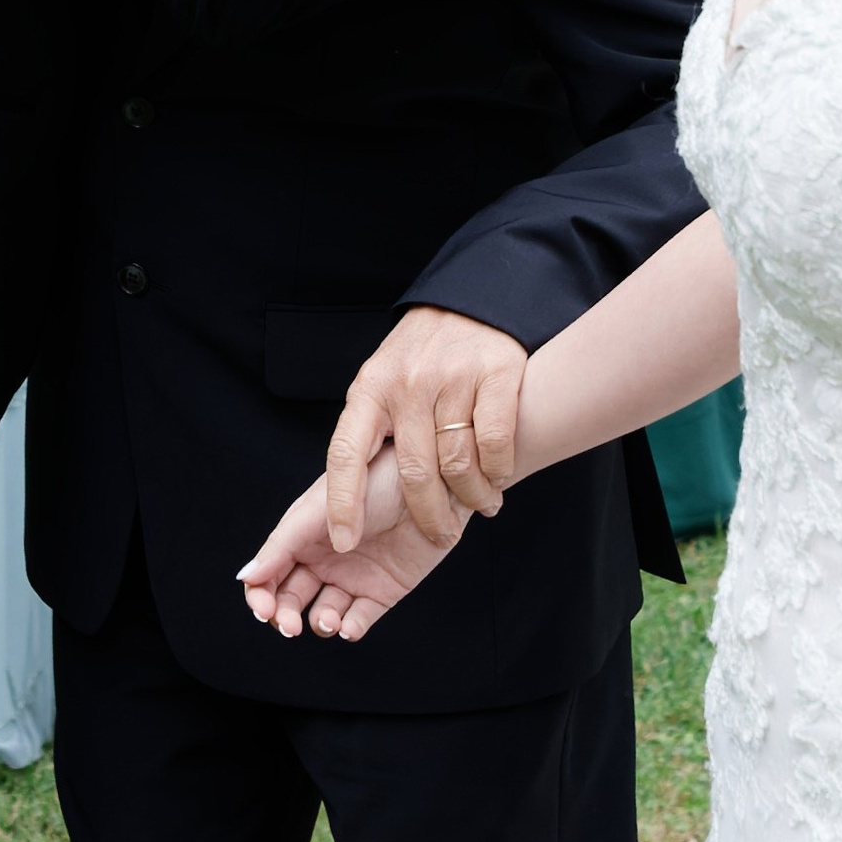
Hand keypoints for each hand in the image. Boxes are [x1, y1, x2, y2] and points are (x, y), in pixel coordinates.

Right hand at [240, 452, 465, 642]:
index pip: (269, 570)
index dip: (259, 593)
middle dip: (283, 615)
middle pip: (289, 597)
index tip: (262, 607)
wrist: (439, 480)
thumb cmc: (381, 477)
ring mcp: (354, 575)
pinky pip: (359, 619)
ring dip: (319, 623)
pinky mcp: (384, 591)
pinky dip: (350, 629)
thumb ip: (286, 540)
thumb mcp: (324, 504)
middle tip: (288, 625)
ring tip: (329, 618)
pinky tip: (349, 626)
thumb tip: (248, 575)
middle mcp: (325, 556)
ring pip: (321, 613)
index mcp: (304, 533)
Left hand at [325, 305, 527, 553]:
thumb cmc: (420, 355)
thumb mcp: (382, 382)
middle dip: (430, 517)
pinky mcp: (495, 372)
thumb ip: (372, 431)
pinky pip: (494, 443)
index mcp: (370, 389)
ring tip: (481, 505)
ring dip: (471, 497)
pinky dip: (497, 470)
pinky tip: (498, 475)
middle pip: (414, 473)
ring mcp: (452, 377)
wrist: (471, 299)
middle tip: (442, 535)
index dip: (343, 503)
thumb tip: (353, 503)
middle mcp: (407, 383)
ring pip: (457, 464)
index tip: (346, 542)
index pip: (346, 454)